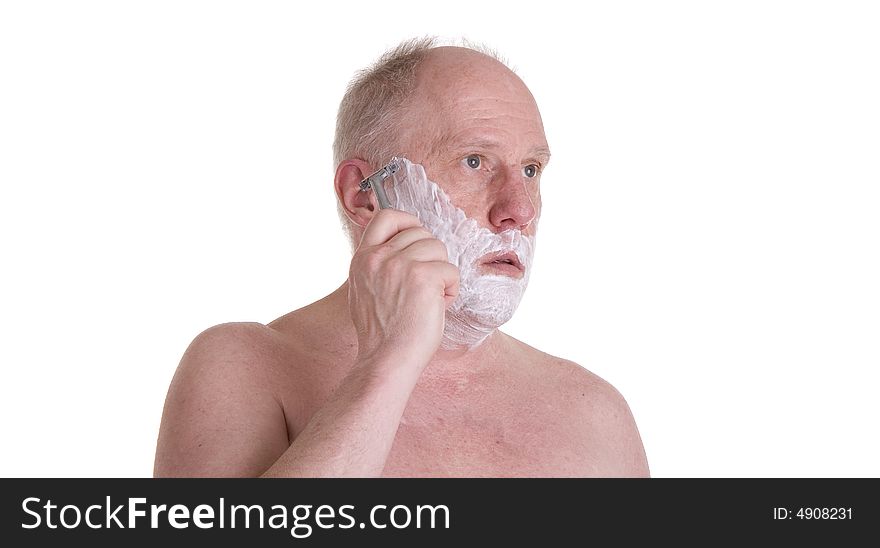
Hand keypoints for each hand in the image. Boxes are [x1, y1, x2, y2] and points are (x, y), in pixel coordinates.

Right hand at [348, 209, 459, 370]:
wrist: (387, 360)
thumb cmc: (383, 335)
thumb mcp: (366, 290)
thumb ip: (379, 266)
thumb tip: (406, 248)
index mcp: (363, 259)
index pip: (386, 217)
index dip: (408, 222)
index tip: (417, 239)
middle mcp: (378, 257)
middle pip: (420, 232)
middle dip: (431, 256)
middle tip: (426, 286)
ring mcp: (400, 265)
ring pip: (438, 248)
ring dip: (442, 273)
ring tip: (431, 298)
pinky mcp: (423, 277)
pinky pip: (451, 270)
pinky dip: (452, 290)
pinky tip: (438, 306)